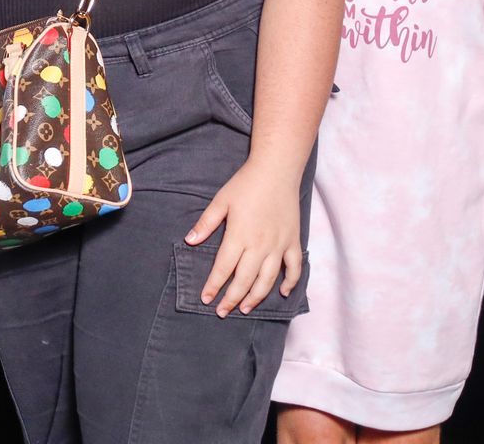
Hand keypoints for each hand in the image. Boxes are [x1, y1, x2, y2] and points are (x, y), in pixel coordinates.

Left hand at [185, 159, 303, 316]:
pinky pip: (294, 268)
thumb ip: (205, 223)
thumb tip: (189, 241)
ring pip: (268, 280)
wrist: (276, 171)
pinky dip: (289, 282)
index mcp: (239, 236)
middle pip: (244, 280)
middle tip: (222, 312)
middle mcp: (260, 245)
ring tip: (245, 308)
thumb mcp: (220, 201)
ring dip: (256, 297)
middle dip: (232, 298)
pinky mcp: (293, 241)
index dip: (214, 286)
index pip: (223, 268)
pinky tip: (282, 292)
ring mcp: (279, 245)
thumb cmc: (245, 185)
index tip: (205, 299)